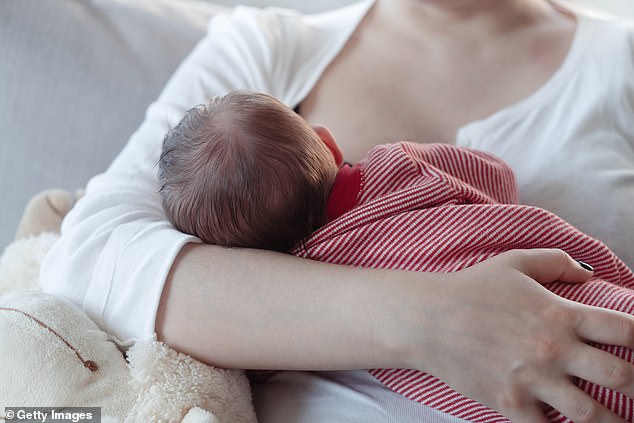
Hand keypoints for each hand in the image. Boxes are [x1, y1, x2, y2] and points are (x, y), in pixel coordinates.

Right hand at [407, 249, 632, 422]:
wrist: (426, 319)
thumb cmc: (470, 288)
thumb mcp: (513, 263)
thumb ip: (556, 262)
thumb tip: (588, 273)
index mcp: (561, 314)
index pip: (626, 331)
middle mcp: (554, 349)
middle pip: (622, 377)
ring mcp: (533, 380)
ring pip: (593, 415)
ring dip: (615, 422)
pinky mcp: (510, 403)